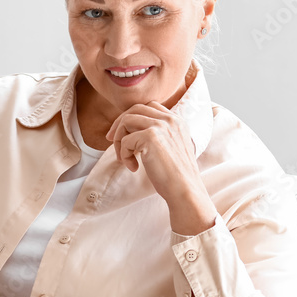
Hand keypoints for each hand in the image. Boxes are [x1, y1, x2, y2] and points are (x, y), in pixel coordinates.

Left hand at [105, 101, 218, 233]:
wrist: (185, 190)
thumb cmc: (176, 176)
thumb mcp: (171, 148)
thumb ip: (158, 136)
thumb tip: (131, 133)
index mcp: (177, 121)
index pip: (149, 106)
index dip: (132, 117)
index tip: (123, 133)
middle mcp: (170, 119)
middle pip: (135, 109)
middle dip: (119, 123)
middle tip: (111, 139)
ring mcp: (161, 126)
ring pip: (126, 121)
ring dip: (119, 140)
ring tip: (125, 158)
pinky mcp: (150, 137)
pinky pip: (125, 140)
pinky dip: (123, 155)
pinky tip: (133, 167)